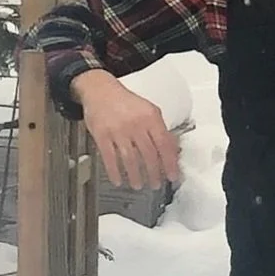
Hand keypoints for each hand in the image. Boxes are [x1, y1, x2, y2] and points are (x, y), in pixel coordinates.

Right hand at [71, 70, 180, 189]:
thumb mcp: (149, 110)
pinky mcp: (102, 135)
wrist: (101, 91)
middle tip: (156, 184)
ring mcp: (118, 130)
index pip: (164, 144)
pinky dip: (114, 172)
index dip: (170, 162)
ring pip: (130, 159)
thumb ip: (160, 130)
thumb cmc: (126, 102)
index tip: (173, 175)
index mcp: (151, 117)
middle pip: (148, 154)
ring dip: (135, 176)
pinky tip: (118, 180)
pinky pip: (109, 157)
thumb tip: (173, 150)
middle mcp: (136, 124)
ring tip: (139, 185)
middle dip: (154, 173)